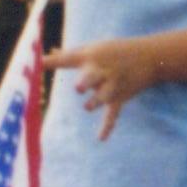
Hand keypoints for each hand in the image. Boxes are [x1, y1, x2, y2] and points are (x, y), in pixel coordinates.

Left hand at [39, 38, 159, 135]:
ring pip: (103, 96)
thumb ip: (68, 55)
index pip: (66, 59)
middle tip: (78, 88)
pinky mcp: (120, 98)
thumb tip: (47, 52)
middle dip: (86, 82)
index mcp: (89, 57)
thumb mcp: (93, 48)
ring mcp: (112, 85)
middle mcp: (101, 71)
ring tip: (87, 107)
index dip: (50, 62)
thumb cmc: (115, 51)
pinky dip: (107, 126)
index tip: (36, 64)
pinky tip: (100, 139)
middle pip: (92, 77)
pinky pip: (113, 114)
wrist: (151, 58)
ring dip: (96, 102)